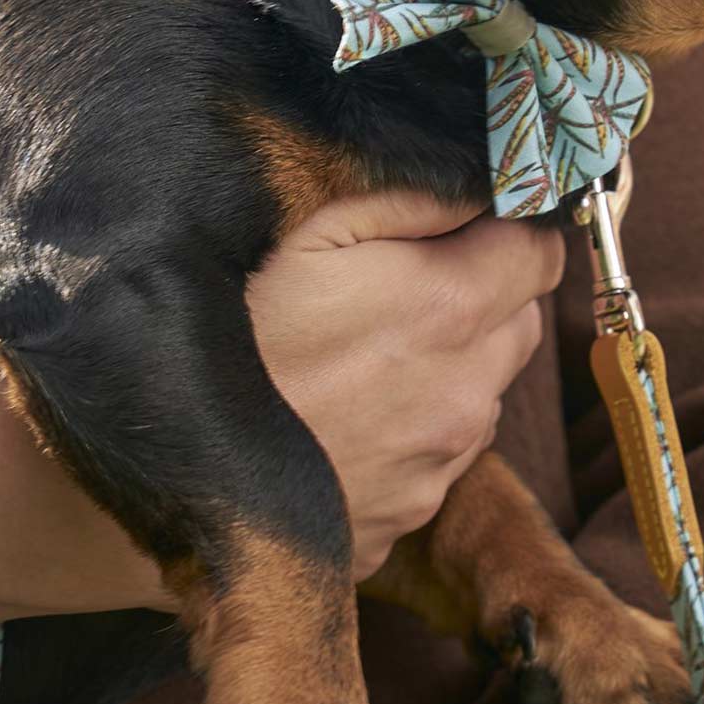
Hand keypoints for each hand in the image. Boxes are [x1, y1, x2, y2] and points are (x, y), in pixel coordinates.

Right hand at [0, 192, 560, 665]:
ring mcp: (443, 463)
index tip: (480, 225)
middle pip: (522, 320)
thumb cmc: (225, 330)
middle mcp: (467, 391)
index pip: (544, 255)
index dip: (516, 230)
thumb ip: (413, 203)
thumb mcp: (310, 230)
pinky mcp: (413, 514)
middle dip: (487, 291)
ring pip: (488, 386)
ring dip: (456, 358)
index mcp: (449, 307)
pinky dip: (423, 421)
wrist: (159, 471)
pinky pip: (448, 450)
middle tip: (412, 281)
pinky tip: (353, 408)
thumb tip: (483, 189)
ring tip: (369, 348)